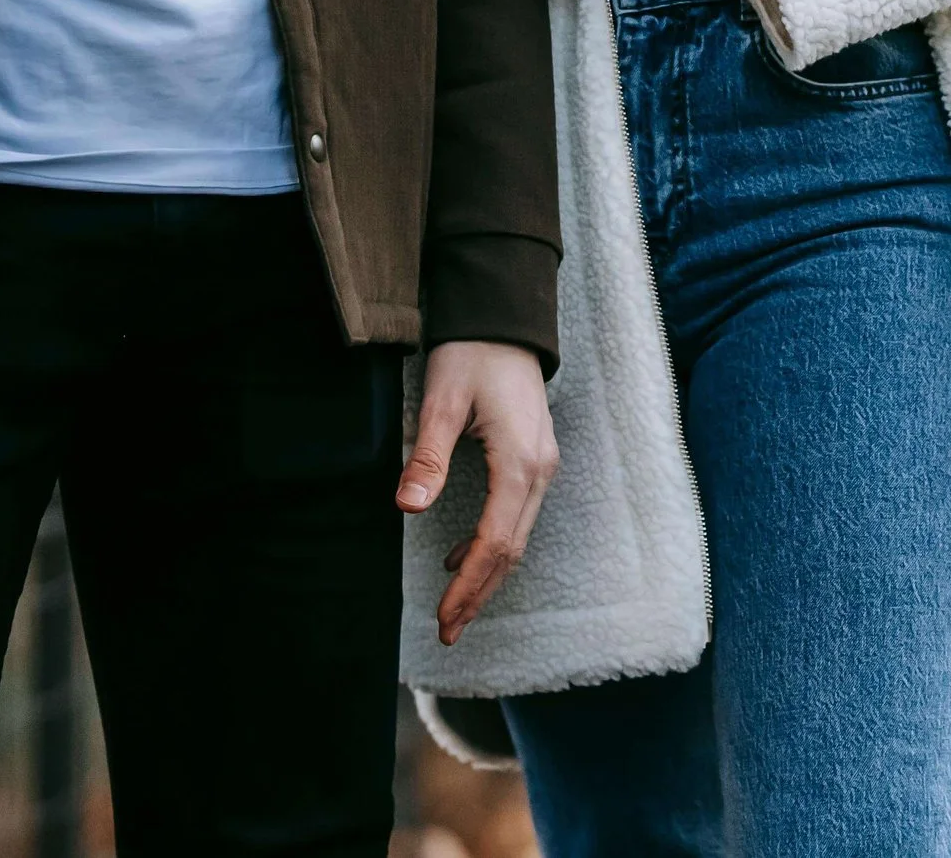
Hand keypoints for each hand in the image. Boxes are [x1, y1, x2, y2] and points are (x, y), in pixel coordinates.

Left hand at [397, 341, 558, 645]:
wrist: (504, 319)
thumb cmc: (472, 354)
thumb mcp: (442, 402)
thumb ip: (428, 457)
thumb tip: (408, 508)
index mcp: (519, 462)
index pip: (494, 542)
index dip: (468, 585)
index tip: (443, 617)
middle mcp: (540, 471)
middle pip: (512, 550)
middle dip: (479, 593)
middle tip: (448, 631)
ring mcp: (543, 466)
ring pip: (518, 538)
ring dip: (487, 574)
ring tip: (455, 607)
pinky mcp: (535, 459)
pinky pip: (518, 517)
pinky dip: (493, 545)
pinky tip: (463, 555)